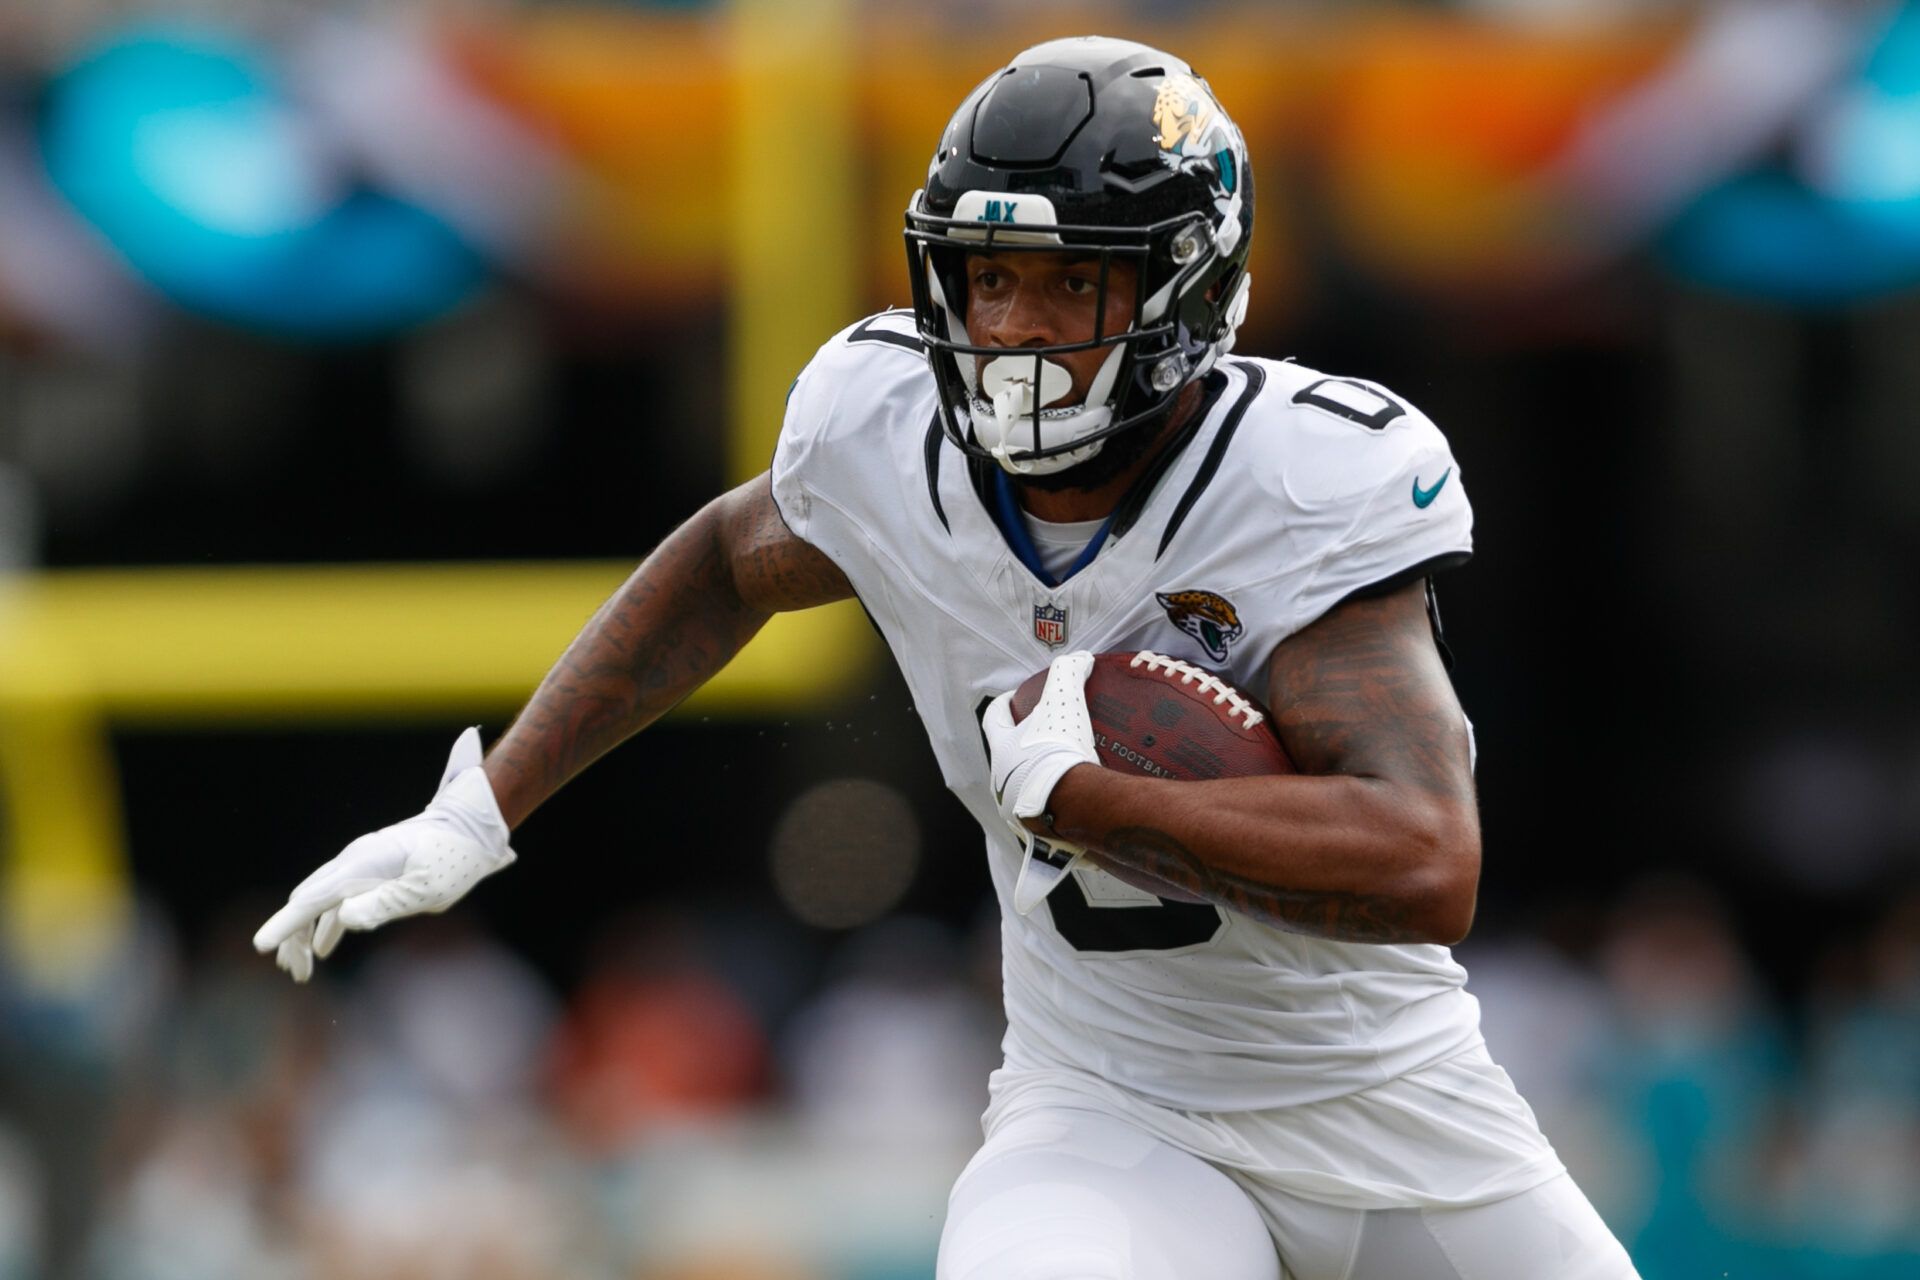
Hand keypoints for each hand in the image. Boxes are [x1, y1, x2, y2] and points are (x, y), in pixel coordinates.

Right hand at [252, 727, 516, 981]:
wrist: (472, 825)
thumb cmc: (455, 858)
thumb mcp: (427, 888)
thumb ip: (386, 904)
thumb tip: (343, 919)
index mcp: (363, 865)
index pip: (313, 899)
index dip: (284, 925)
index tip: (259, 947)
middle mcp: (354, 861)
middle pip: (307, 901)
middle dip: (291, 937)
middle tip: (294, 973)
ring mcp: (360, 863)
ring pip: (318, 900)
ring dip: (305, 934)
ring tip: (301, 970)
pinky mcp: (370, 870)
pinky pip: (337, 899)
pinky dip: (326, 924)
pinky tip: (323, 947)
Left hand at [982, 650, 1100, 913]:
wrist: (1074, 806)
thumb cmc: (1058, 751)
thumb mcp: (1063, 703)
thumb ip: (1068, 675)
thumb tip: (1079, 658)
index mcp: (1002, 751)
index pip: (993, 720)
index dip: (1001, 706)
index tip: (1009, 698)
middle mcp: (1002, 784)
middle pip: (1006, 761)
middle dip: (1020, 751)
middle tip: (1043, 739)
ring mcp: (1018, 814)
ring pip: (1025, 794)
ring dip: (1039, 785)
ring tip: (1064, 777)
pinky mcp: (1041, 838)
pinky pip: (1050, 822)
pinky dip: (1061, 814)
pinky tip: (1080, 812)